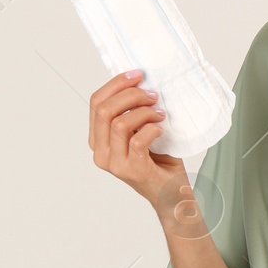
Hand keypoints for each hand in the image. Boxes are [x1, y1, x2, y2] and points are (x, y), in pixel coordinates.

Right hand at [89, 70, 187, 217]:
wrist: (171, 192)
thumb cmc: (158, 160)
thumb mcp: (139, 130)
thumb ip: (131, 111)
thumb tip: (137, 80)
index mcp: (97, 140)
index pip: (95, 103)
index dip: (116, 83)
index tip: (137, 74)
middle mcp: (100, 153)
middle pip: (105, 109)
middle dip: (131, 94)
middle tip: (153, 95)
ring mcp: (115, 163)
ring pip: (120, 122)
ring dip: (145, 111)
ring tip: (160, 114)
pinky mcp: (132, 170)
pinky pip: (138, 139)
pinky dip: (152, 128)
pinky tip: (161, 129)